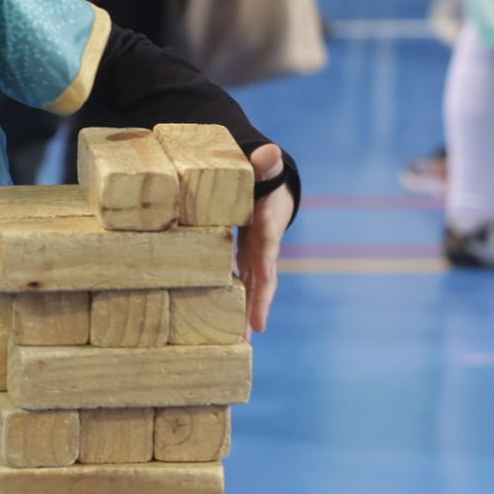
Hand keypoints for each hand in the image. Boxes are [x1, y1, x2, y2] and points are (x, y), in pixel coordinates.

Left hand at [237, 144, 292, 334]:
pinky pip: (238, 280)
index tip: (262, 304)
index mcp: (266, 226)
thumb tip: (270, 151)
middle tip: (251, 332)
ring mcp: (254, 255)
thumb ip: (264, 162)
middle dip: (257, 305)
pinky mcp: (242, 257)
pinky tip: (222, 323)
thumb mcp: (264, 167)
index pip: (267, 253)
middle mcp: (263, 246)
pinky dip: (233, 300)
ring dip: (244, 311)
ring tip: (237, 341)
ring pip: (250, 286)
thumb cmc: (264, 174)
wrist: (272, 183)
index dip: (264, 277)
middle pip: (262, 279)